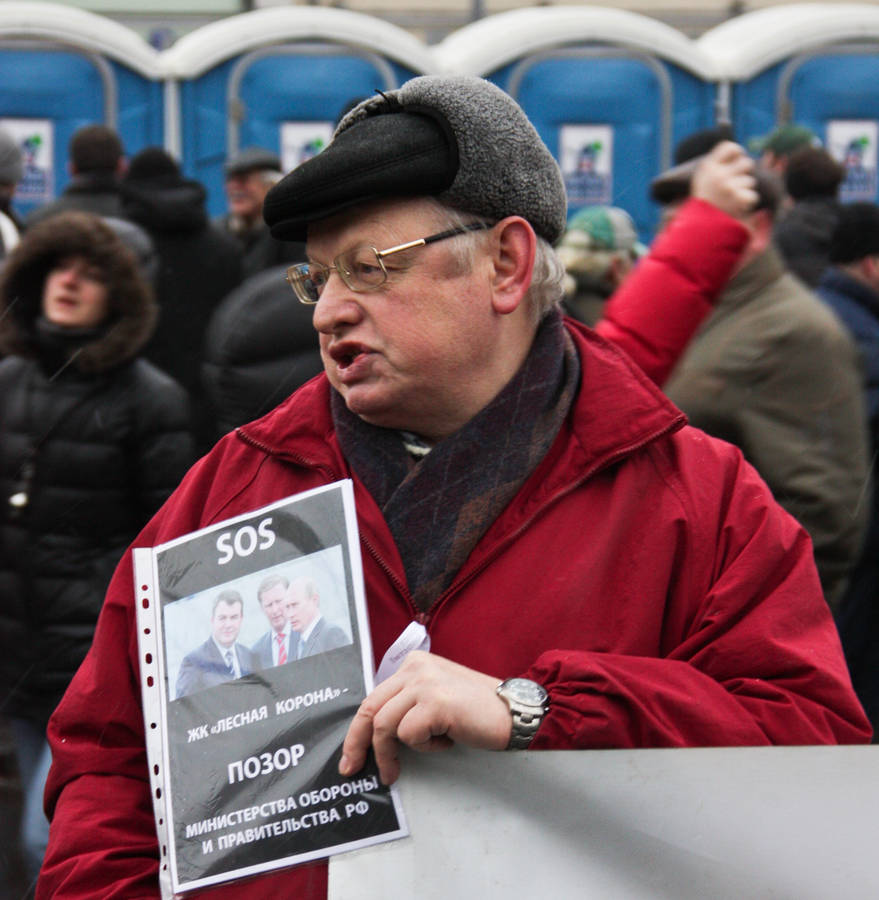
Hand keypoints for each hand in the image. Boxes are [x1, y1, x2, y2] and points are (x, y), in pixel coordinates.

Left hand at [339, 651, 511, 784]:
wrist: (514, 711)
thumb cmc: (477, 710)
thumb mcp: (435, 697)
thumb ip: (408, 703)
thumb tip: (376, 733)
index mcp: (413, 664)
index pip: (373, 697)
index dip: (358, 729)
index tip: (352, 754)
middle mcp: (415, 668)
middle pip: (370, 708)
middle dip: (357, 743)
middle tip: (353, 768)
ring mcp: (425, 683)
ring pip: (385, 725)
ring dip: (393, 753)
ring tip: (416, 760)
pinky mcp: (435, 703)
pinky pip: (410, 735)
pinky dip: (426, 748)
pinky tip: (449, 740)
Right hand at [691, 141, 758, 219]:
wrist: (697, 229)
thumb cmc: (702, 205)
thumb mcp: (703, 182)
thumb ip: (717, 166)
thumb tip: (735, 144)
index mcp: (708, 167)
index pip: (730, 147)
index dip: (737, 152)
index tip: (737, 158)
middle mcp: (717, 174)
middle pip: (746, 163)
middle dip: (743, 174)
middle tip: (733, 186)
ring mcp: (728, 186)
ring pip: (750, 181)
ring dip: (744, 191)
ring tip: (731, 201)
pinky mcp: (737, 198)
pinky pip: (752, 195)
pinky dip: (746, 203)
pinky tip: (735, 208)